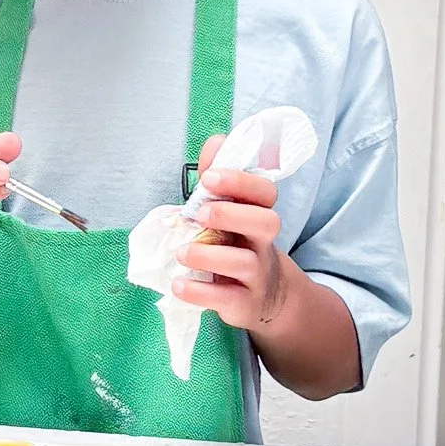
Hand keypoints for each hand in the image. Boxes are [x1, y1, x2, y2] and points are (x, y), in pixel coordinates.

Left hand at [172, 132, 290, 331]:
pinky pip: (226, 298)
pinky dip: (200, 292)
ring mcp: (256, 275)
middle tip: (198, 213)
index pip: (265, 193)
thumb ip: (218, 182)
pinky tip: (178, 285)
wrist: (263, 298)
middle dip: (231, 214)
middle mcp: (262, 243)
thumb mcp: (227, 213)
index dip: (240, 181)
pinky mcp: (244, 303)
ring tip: (181, 253)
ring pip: (244, 262)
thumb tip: (216, 141)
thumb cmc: (235, 246)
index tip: (208, 177)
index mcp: (258, 215)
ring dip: (208, 254)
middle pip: (266, 223)